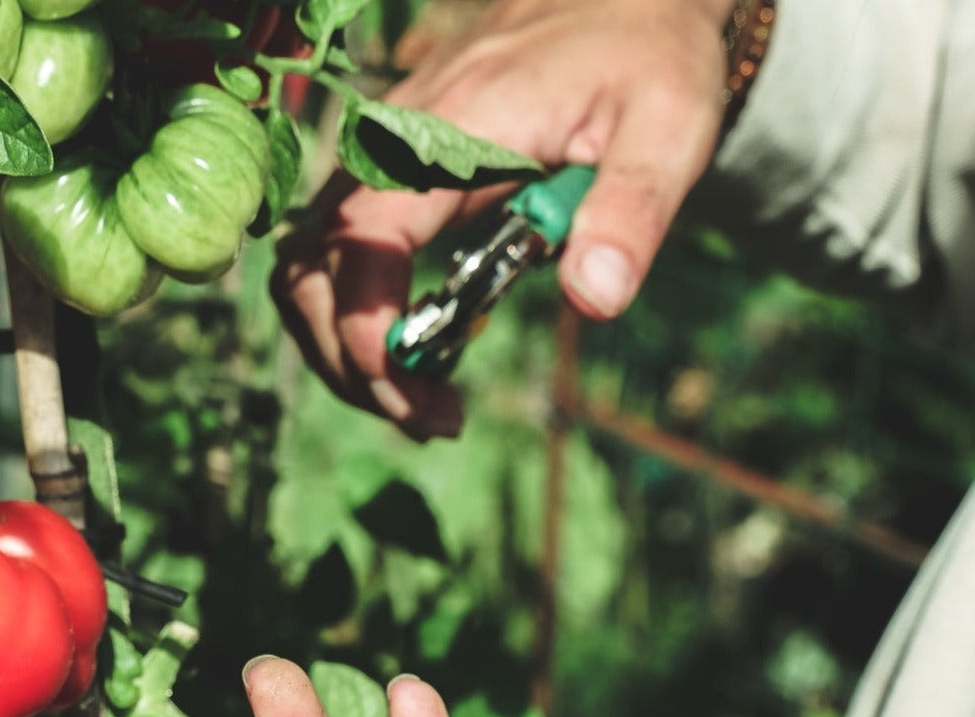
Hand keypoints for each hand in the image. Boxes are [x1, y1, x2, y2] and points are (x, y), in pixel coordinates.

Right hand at [271, 0, 734, 439]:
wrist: (619, 0)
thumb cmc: (644, 58)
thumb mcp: (667, 127)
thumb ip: (631, 209)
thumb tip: (594, 300)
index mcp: (443, 137)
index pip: (362, 242)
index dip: (364, 329)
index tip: (409, 391)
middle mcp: (387, 151)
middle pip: (308, 275)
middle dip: (351, 365)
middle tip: (430, 417)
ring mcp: (375, 168)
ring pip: (307, 278)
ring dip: (346, 356)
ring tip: (426, 402)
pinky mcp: (382, 186)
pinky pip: (335, 266)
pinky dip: (357, 326)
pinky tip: (420, 357)